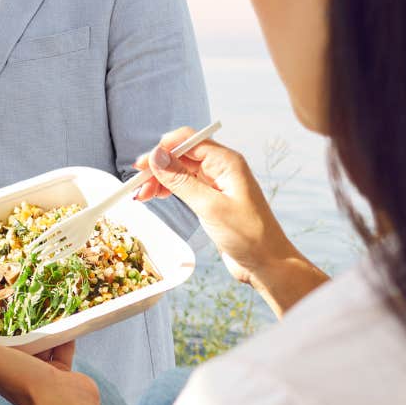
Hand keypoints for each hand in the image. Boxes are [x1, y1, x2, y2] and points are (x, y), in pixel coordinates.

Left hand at [0, 295, 109, 404]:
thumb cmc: (23, 382)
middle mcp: (14, 371)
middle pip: (13, 336)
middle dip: (17, 318)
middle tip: (20, 294)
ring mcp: (39, 371)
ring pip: (38, 339)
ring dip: (41, 323)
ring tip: (43, 301)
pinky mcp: (61, 371)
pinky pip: (61, 344)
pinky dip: (63, 331)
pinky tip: (64, 316)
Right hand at [133, 128, 294, 284]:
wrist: (268, 263)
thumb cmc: (248, 236)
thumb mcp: (210, 207)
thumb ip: (181, 181)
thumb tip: (157, 157)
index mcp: (227, 162)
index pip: (188, 141)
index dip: (162, 149)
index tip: (142, 166)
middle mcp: (222, 168)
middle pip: (181, 155)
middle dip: (157, 166)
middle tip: (138, 185)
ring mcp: (217, 183)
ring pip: (180, 170)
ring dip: (160, 179)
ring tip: (143, 195)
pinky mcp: (212, 198)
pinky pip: (185, 185)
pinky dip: (169, 189)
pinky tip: (157, 196)